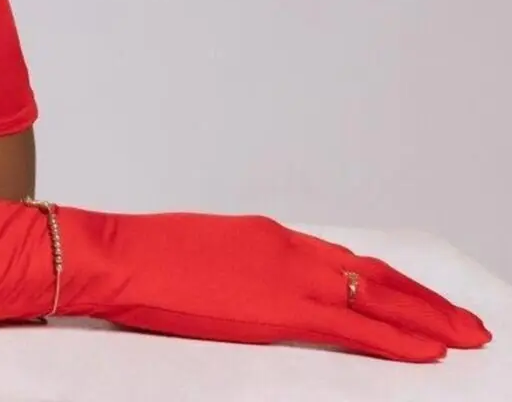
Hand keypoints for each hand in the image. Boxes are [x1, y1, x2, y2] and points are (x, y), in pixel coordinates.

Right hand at [61, 208, 492, 361]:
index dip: (387, 279)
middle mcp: (289, 248)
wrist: (118, 256)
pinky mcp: (283, 308)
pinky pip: (358, 327)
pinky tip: (430, 350)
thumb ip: (237, 268)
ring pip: (379, 297)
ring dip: (428, 318)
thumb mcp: (200, 254)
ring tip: (466, 335)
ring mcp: (290, 275)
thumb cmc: (142, 259)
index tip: (415, 294)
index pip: (344, 259)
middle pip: (375, 274)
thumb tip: (248, 288)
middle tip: (466, 320)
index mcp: (267, 235)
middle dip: (425, 299)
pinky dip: (400, 339)